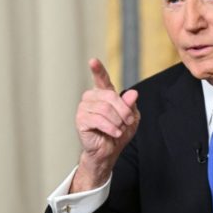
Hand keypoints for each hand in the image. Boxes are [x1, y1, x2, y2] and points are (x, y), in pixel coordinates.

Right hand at [70, 58, 139, 192]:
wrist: (109, 151)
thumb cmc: (119, 132)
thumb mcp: (131, 118)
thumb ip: (131, 105)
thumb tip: (132, 93)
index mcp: (104, 94)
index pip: (101, 79)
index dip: (98, 69)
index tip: (92, 61)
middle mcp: (92, 98)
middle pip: (111, 96)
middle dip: (124, 111)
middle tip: (128, 122)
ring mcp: (84, 108)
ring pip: (105, 108)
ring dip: (117, 121)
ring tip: (119, 129)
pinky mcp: (80, 120)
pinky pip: (98, 119)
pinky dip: (110, 127)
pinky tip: (114, 133)